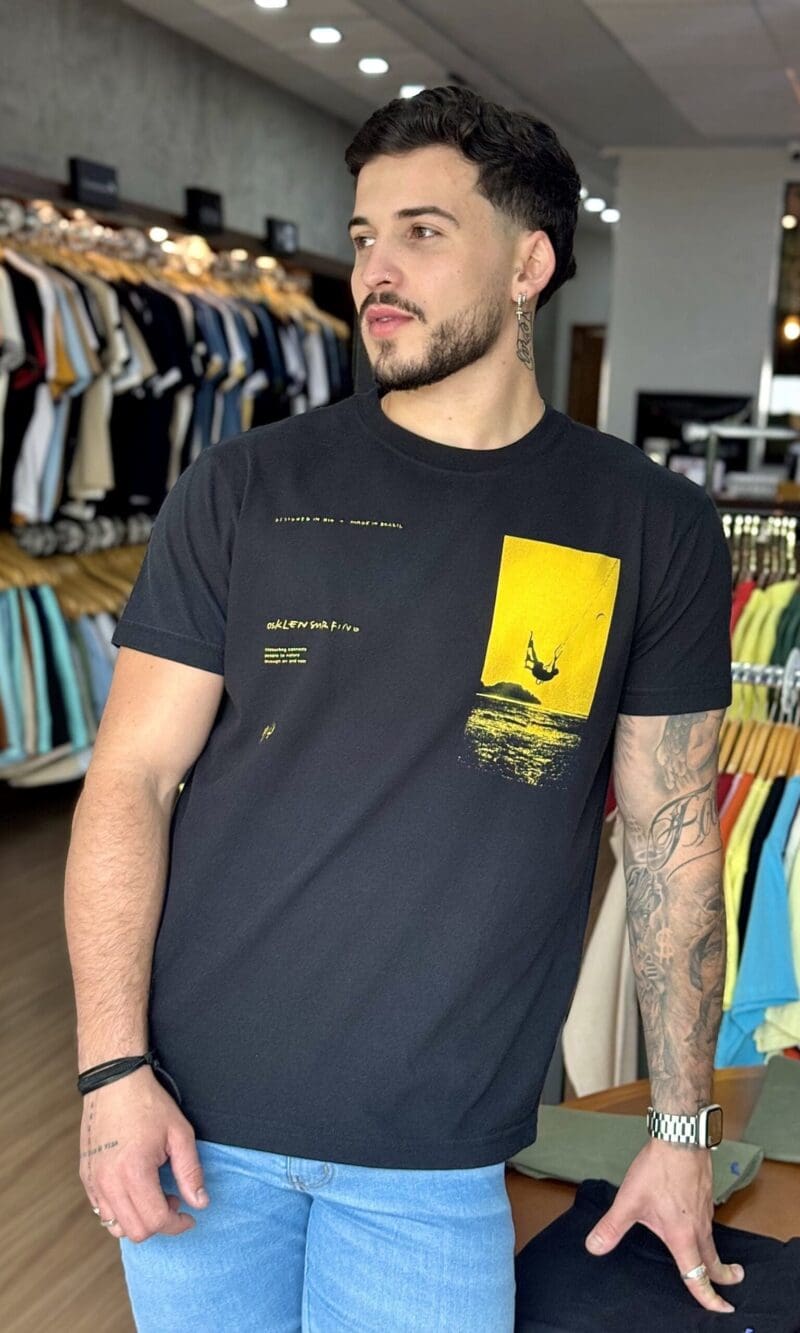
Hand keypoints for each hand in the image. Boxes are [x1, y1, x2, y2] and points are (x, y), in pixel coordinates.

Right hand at [78, 1065, 209, 1242]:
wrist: (114, 1081)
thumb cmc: (147, 1103)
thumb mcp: (179, 1133)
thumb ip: (190, 1172)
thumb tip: (200, 1203)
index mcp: (133, 1172)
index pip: (155, 1221)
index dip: (177, 1224)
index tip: (189, 1216)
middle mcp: (108, 1182)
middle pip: (135, 1231)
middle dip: (159, 1223)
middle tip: (173, 1199)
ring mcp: (93, 1181)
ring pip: (115, 1226)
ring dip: (138, 1220)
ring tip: (153, 1194)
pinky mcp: (86, 1177)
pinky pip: (101, 1210)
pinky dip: (121, 1211)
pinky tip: (136, 1189)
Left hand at [584, 1140, 744, 1314]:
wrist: (680, 1138)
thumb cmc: (658, 1169)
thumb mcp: (629, 1201)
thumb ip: (611, 1227)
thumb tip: (594, 1246)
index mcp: (683, 1236)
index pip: (697, 1276)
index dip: (709, 1298)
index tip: (722, 1310)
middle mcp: (699, 1227)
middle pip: (713, 1262)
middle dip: (722, 1278)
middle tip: (731, 1284)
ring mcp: (705, 1211)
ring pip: (712, 1241)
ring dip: (714, 1255)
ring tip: (712, 1261)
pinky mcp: (705, 1196)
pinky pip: (710, 1222)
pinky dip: (707, 1233)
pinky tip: (696, 1225)